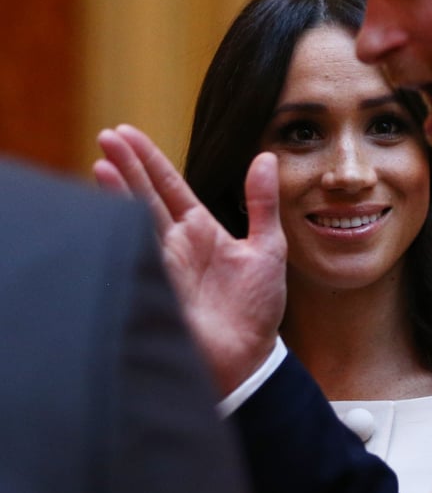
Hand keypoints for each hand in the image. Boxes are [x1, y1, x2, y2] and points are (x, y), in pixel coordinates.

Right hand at [95, 124, 287, 395]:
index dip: (148, 161)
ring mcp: (163, 265)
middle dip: (126, 167)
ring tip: (101, 165)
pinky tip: (111, 215)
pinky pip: (138, 257)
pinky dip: (125, 237)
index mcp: (200, 229)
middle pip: (145, 196)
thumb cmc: (257, 308)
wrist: (250, 358)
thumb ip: (262, 203)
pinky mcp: (159, 288)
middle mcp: (176, 243)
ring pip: (136, 222)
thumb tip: (265, 158)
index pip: (168, 186)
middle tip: (107, 136)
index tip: (128, 133)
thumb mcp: (268, 247)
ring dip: (118, 195)